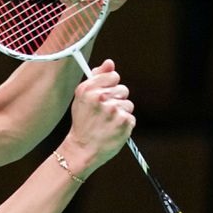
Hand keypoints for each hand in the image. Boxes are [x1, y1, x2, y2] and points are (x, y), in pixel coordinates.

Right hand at [62, 59, 134, 175]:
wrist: (82, 149)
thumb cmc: (83, 123)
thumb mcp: (82, 98)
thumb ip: (97, 77)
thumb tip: (109, 63)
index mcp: (88, 89)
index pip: (113, 75)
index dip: (110, 85)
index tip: (104, 95)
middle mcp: (100, 97)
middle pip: (123, 89)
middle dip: (116, 100)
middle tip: (104, 113)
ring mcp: (113, 110)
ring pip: (128, 104)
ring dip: (121, 113)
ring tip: (108, 123)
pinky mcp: (124, 122)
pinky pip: (131, 117)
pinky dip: (124, 124)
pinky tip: (112, 129)